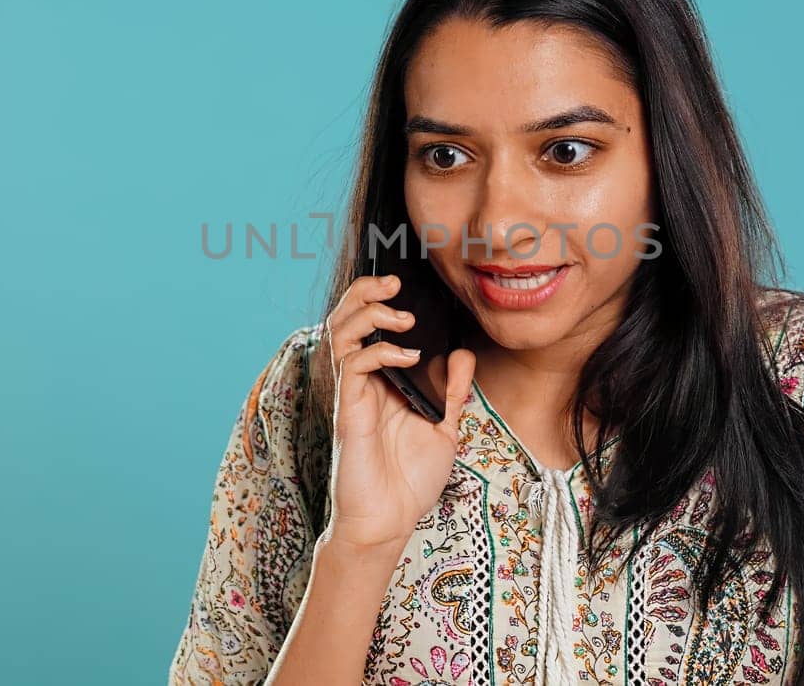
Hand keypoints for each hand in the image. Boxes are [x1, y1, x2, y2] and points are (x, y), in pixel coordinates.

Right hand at [313, 272, 475, 550]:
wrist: (390, 522)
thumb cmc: (409, 481)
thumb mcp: (444, 429)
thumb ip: (452, 391)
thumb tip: (462, 354)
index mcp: (381, 381)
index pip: (368, 324)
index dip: (378, 297)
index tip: (407, 282)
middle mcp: (362, 381)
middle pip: (346, 319)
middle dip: (365, 291)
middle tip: (393, 282)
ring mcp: (353, 394)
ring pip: (340, 333)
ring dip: (368, 313)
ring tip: (400, 313)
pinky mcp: (350, 411)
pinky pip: (353, 365)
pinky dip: (380, 351)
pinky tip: (407, 356)